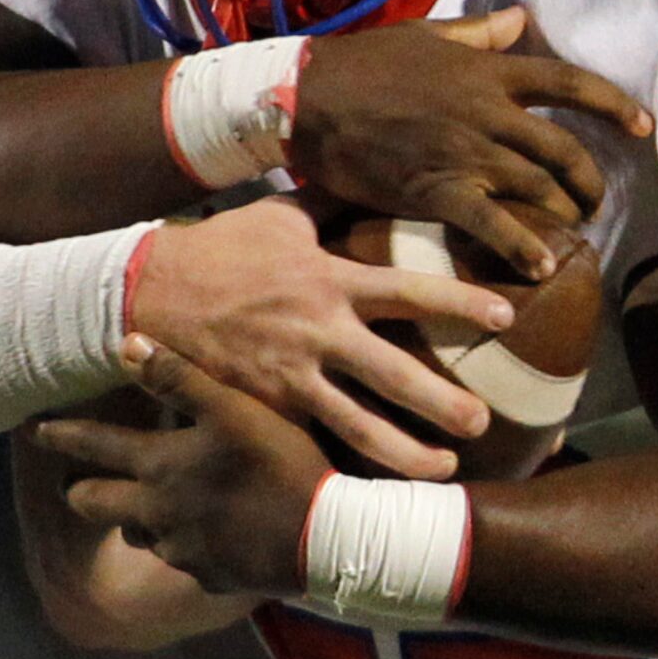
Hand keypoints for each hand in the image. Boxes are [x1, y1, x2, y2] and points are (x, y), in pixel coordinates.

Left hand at [39, 334, 331, 595]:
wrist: (327, 538)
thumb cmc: (280, 463)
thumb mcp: (231, 408)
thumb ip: (178, 378)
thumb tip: (126, 344)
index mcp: (158, 469)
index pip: (92, 449)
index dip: (60, 436)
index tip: (33, 430)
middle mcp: (156, 515)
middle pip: (93, 505)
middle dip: (81, 488)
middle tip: (77, 480)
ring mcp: (181, 551)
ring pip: (136, 533)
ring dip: (135, 516)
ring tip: (150, 501)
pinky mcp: (209, 576)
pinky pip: (180, 557)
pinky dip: (182, 541)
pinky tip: (206, 529)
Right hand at [130, 195, 506, 478]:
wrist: (150, 291)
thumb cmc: (221, 248)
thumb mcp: (279, 216)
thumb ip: (330, 206)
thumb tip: (368, 177)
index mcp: (329, 281)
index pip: (409, 290)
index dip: (462, 301)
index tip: (507, 314)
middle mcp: (318, 332)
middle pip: (395, 376)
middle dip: (445, 403)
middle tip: (484, 422)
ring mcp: (291, 377)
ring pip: (359, 427)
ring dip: (407, 453)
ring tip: (444, 471)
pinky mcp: (264, 408)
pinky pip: (314, 438)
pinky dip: (344, 461)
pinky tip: (372, 481)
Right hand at [287, 7, 652, 279]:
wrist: (309, 99)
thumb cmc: (362, 62)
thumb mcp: (425, 34)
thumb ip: (478, 33)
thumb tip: (519, 20)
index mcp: (489, 72)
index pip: (570, 84)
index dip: (614, 105)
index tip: (640, 125)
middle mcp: (489, 113)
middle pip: (564, 150)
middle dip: (589, 180)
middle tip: (593, 200)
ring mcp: (467, 153)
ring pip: (538, 187)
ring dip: (565, 213)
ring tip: (571, 230)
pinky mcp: (438, 189)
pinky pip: (494, 223)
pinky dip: (524, 246)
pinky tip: (543, 267)